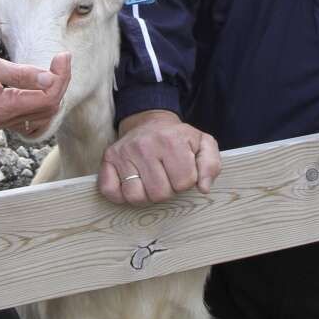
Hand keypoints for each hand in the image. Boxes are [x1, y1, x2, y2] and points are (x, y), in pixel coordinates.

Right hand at [0, 50, 70, 140]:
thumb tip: (51, 79)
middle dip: (60, 82)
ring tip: (54, 68)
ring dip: (54, 91)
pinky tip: (42, 83)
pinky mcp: (2, 118)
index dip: (61, 77)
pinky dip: (42, 100)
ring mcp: (3, 123)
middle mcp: (4, 121)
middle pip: (49, 107)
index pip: (47, 99)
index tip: (63, 56)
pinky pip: (32, 116)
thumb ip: (21, 75)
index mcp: (2, 108)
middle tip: (61, 58)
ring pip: (43, 114)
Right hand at [97, 110, 220, 204]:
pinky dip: (121, 195)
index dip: (185, 182)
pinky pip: (111, 191)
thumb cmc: (178, 139)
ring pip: (135, 197)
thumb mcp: (203, 144)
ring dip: (145, 195)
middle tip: (165, 176)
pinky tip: (131, 183)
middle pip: (159, 193)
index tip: (181, 171)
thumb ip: (211, 165)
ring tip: (150, 180)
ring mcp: (124, 151)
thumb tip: (203, 188)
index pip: (184, 182)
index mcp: (172, 140)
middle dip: (166, 191)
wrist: (151, 122)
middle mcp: (145, 144)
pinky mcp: (108, 158)